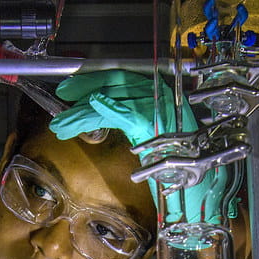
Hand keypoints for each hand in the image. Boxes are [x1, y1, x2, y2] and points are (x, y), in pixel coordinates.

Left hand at [49, 69, 214, 223]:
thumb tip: (98, 112)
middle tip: (62, 95)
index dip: (94, 80)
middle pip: (116, 81)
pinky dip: (99, 111)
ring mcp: (156, 105)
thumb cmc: (176, 163)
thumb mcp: (150, 136)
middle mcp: (159, 94)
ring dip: (82, 110)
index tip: (73, 88)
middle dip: (84, 87)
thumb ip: (129, 120)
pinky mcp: (150, 120)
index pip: (122, 78)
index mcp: (158, 95)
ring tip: (61, 123)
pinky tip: (80, 118)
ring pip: (112, 97)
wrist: (197, 181)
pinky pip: (119, 112)